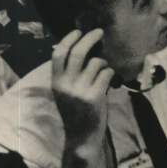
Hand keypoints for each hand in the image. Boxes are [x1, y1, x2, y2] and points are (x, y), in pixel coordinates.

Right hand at [51, 28, 115, 147]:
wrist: (82, 137)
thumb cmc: (76, 111)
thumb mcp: (65, 92)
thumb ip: (69, 73)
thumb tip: (81, 47)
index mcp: (56, 82)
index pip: (58, 54)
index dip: (68, 39)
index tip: (78, 31)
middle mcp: (66, 85)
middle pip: (78, 53)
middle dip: (90, 38)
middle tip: (99, 32)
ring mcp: (80, 90)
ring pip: (96, 62)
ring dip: (104, 63)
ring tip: (103, 73)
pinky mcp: (95, 96)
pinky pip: (107, 73)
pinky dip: (110, 74)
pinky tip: (109, 82)